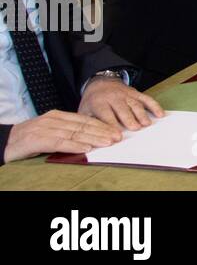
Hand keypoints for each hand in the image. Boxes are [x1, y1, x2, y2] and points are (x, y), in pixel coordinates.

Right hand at [3, 110, 121, 162]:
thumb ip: (66, 131)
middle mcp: (53, 120)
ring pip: (75, 134)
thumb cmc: (29, 138)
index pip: (84, 120)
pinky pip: (60, 143)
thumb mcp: (50, 131)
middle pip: (83, 126)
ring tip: (108, 142)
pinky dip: (74, 146)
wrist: (5, 142)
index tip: (115, 131)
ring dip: (93, 139)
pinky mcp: (38, 139)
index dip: (101, 125)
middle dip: (102, 131)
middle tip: (117, 137)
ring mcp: (46, 128)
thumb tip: (88, 137)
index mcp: (58, 115)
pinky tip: (86, 148)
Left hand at [79, 78, 163, 131]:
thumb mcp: (84, 111)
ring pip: (135, 104)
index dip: (112, 125)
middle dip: (129, 119)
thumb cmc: (93, 102)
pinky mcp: (135, 93)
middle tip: (135, 129)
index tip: (118, 137)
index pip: (106, 115)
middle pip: (123, 109)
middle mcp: (113, 97)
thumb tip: (93, 139)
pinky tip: (159, 114)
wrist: (100, 83)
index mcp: (99, 103)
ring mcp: (126, 94)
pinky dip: (154, 106)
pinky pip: (146, 99)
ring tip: (146, 124)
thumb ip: (89, 123)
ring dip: (141, 114)